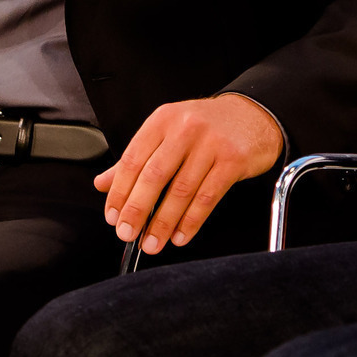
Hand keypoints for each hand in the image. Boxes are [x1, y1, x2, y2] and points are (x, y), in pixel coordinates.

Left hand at [96, 94, 282, 254]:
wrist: (253, 114)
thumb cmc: (207, 125)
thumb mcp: (168, 132)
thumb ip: (137, 158)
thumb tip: (103, 183)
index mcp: (163, 120)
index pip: (133, 159)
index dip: (119, 191)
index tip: (112, 215)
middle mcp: (185, 128)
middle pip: (154, 176)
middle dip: (137, 210)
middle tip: (127, 234)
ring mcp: (210, 144)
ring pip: (181, 190)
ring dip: (164, 223)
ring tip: (153, 242)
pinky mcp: (232, 160)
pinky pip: (207, 197)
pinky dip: (191, 221)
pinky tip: (181, 235)